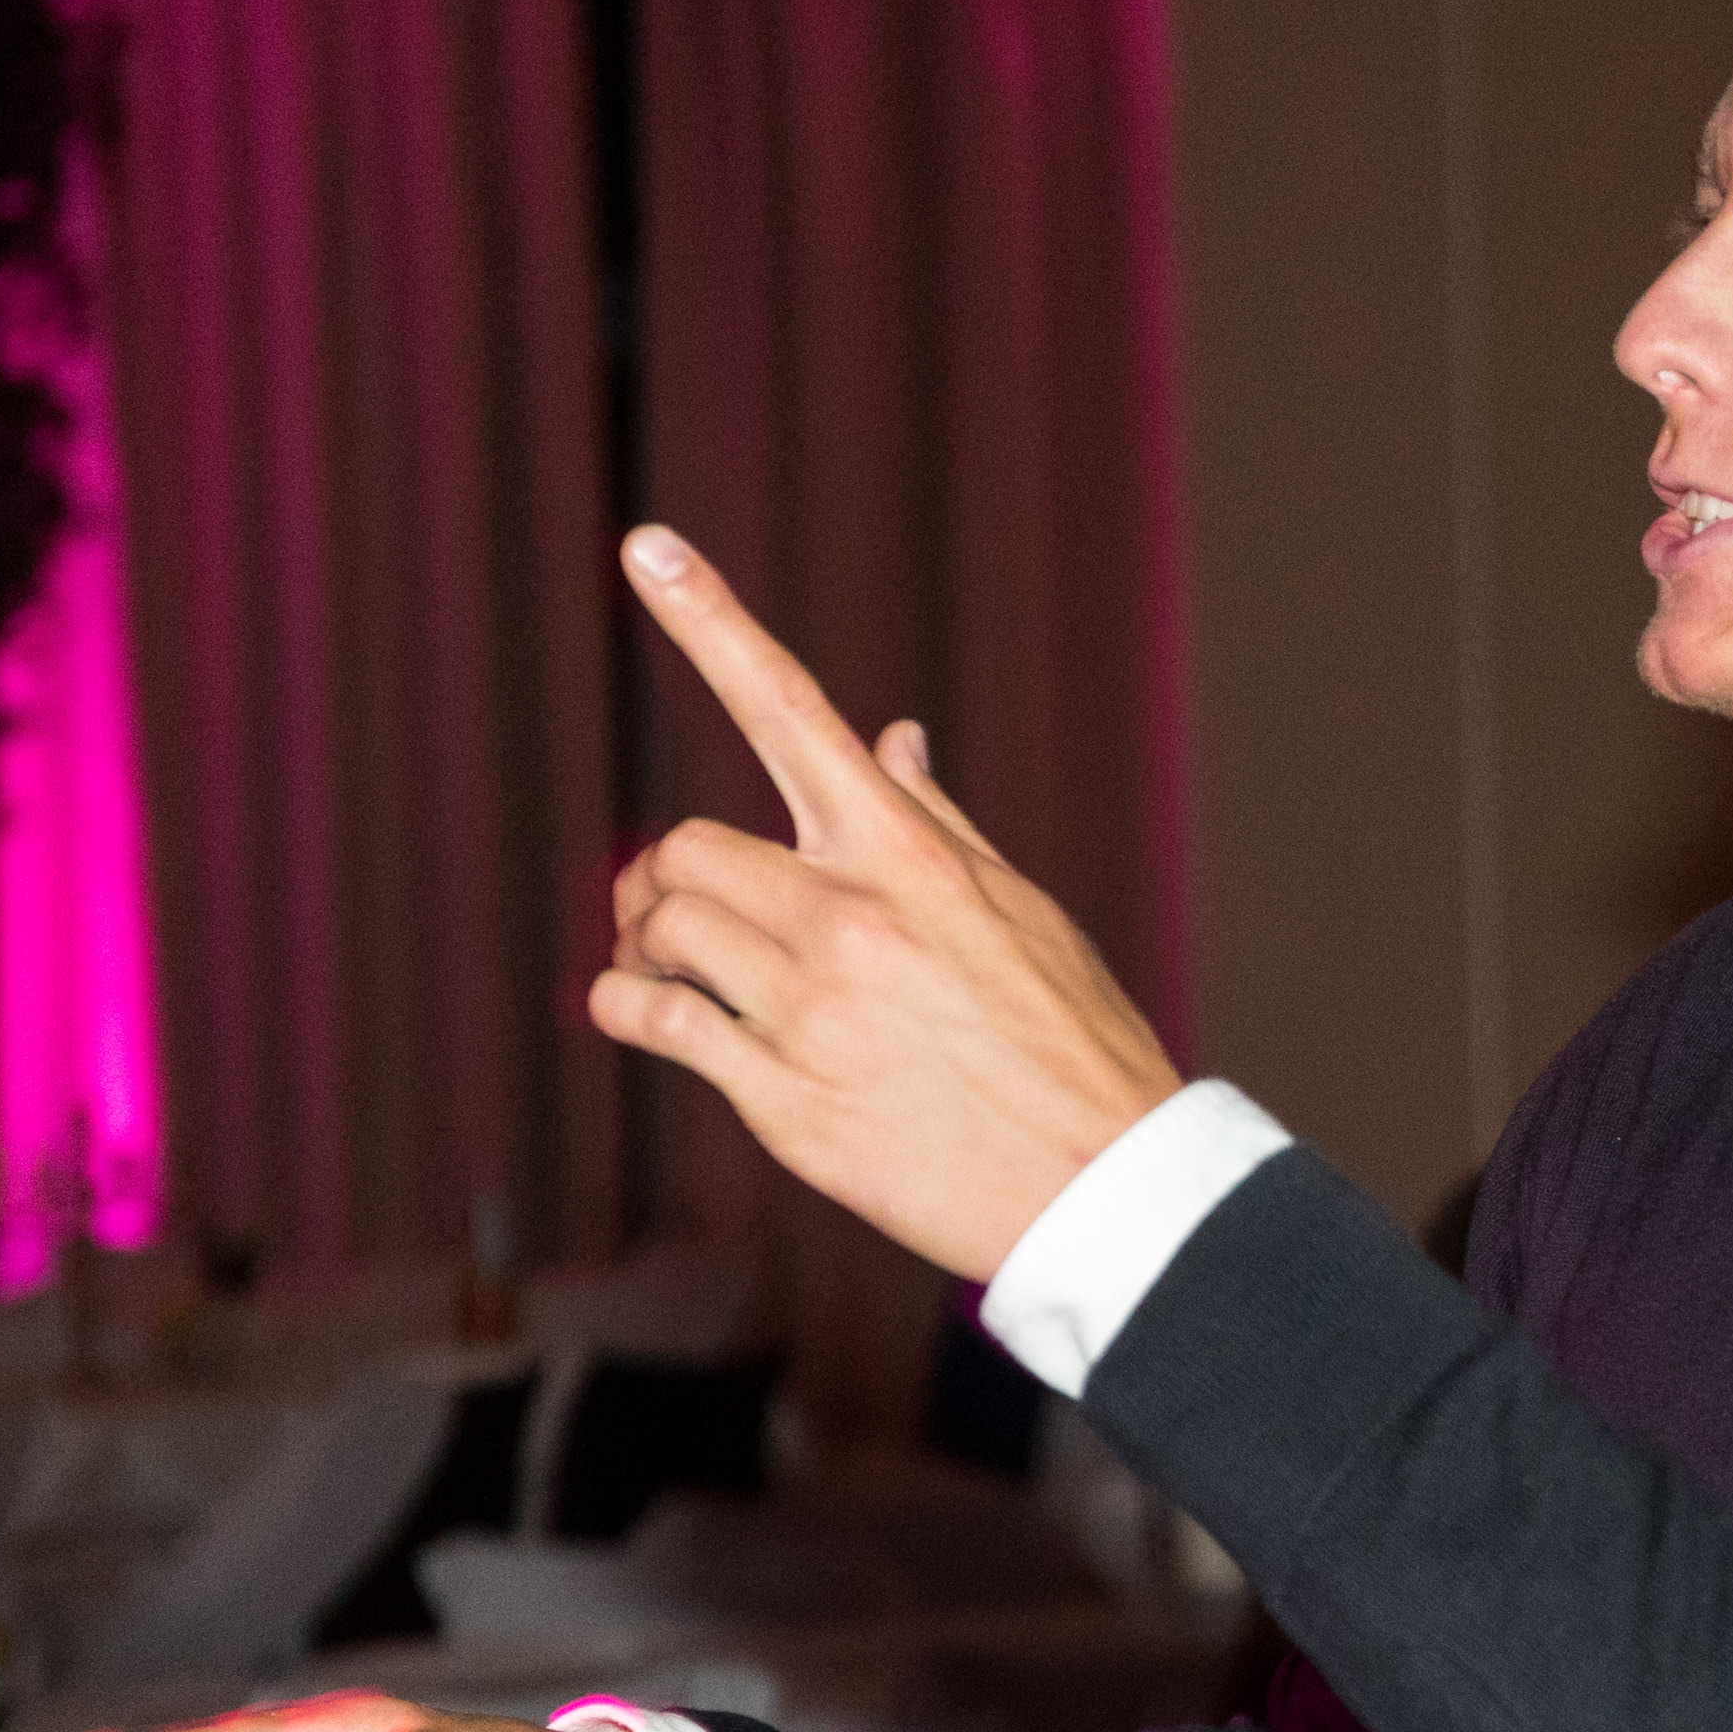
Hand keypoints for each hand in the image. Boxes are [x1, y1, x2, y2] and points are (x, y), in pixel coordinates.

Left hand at [591, 527, 1182, 1279]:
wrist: (1103, 1187)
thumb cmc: (1073, 1042)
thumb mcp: (1023, 912)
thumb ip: (935, 822)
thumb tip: (889, 736)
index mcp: (912, 858)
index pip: (790, 709)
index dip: (707, 618)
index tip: (645, 544)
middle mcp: (852, 921)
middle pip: (687, 848)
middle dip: (667, 879)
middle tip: (678, 912)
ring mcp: (812, 1012)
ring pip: (660, 930)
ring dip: (646, 943)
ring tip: (671, 968)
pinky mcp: (784, 1101)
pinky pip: (654, 1025)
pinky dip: (629, 1008)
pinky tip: (648, 1013)